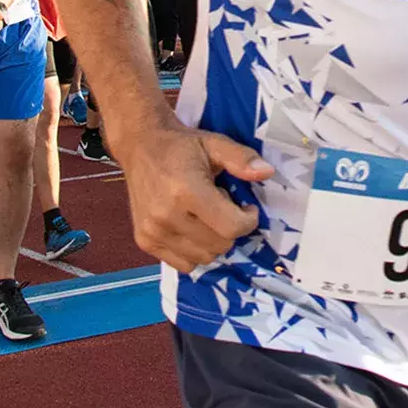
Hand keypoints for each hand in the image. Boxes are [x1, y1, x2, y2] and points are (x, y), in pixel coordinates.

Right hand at [113, 116, 273, 271]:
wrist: (140, 146)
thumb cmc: (182, 146)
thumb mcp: (215, 143)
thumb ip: (241, 159)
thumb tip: (267, 172)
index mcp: (186, 191)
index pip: (231, 228)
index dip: (248, 220)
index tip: (246, 207)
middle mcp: (166, 216)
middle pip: (219, 246)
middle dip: (229, 229)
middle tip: (219, 206)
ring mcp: (152, 232)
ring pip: (203, 258)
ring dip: (212, 242)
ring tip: (203, 215)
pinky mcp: (144, 241)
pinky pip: (183, 264)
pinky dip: (193, 251)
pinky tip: (189, 227)